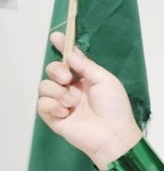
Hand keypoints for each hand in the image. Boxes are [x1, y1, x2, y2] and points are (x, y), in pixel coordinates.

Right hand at [37, 32, 142, 167]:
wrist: (112, 134)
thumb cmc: (114, 107)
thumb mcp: (105, 80)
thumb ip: (86, 66)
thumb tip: (71, 53)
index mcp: (86, 79)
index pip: (70, 61)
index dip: (63, 48)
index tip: (55, 36)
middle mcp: (72, 89)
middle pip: (53, 70)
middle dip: (56, 71)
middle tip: (67, 79)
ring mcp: (62, 103)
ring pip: (44, 86)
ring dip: (57, 92)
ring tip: (72, 103)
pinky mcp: (54, 118)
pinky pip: (42, 104)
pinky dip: (52, 106)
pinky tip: (66, 112)